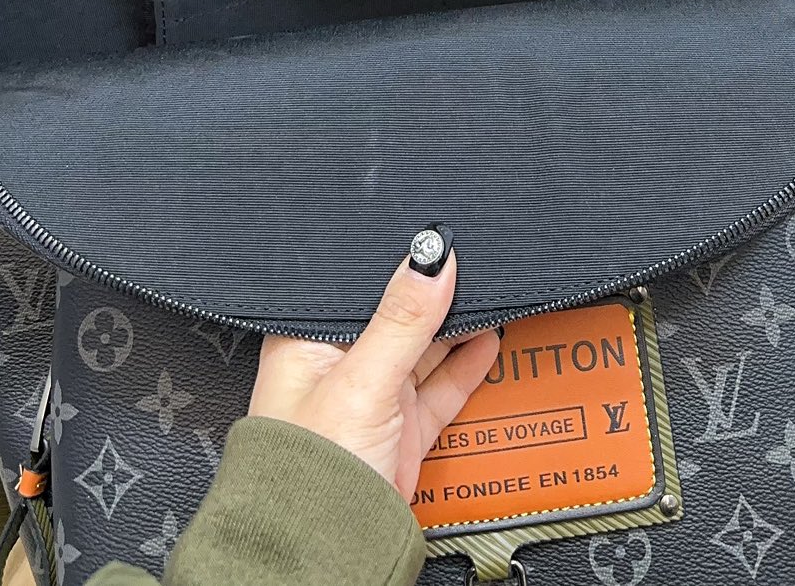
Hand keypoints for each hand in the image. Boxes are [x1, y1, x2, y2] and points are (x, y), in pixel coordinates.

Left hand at [248, 250, 498, 499]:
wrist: (322, 554)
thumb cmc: (307, 473)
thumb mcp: (362, 381)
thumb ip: (402, 320)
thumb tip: (431, 259)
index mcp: (307, 340)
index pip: (360, 284)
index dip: (397, 263)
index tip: (437, 240)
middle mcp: (339, 364)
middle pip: (397, 314)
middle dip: (433, 293)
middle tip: (471, 261)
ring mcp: (373, 398)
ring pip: (424, 349)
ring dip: (456, 325)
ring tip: (487, 289)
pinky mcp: (400, 432)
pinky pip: (440, 388)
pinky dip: (466, 366)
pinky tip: (487, 339)